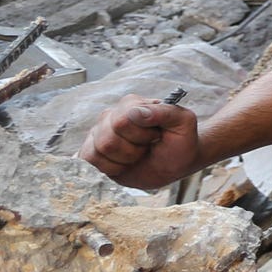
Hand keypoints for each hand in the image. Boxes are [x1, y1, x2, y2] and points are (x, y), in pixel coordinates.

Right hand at [82, 99, 204, 191]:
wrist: (175, 163)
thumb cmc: (180, 141)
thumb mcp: (183, 123)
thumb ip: (164, 112)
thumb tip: (135, 112)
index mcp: (132, 104)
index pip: (122, 122)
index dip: (141, 136)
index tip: (157, 136)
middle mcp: (112, 115)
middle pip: (108, 140)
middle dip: (133, 150)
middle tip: (147, 147)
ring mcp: (99, 132)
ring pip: (99, 151)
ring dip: (123, 160)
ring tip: (138, 155)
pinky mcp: (93, 149)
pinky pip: (89, 159)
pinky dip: (111, 167)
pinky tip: (125, 164)